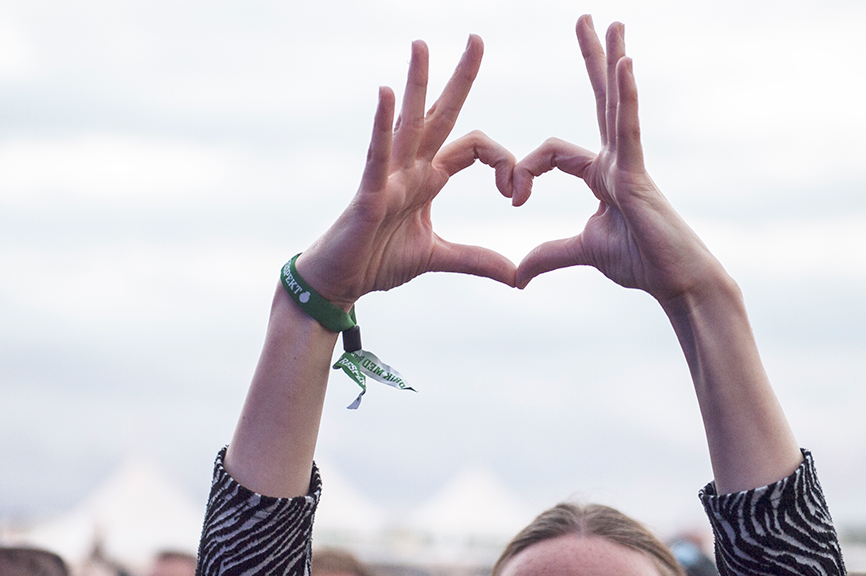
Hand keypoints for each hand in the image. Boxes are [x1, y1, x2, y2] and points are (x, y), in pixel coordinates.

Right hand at [297, 36, 516, 310]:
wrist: (340, 283)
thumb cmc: (377, 262)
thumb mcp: (438, 258)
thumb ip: (476, 260)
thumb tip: (516, 276)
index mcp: (428, 179)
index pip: (476, 147)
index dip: (503, 163)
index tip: (516, 193)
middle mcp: (410, 169)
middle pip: (440, 114)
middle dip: (460, 78)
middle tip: (478, 37)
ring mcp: (387, 178)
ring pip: (408, 123)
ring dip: (416, 83)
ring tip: (422, 44)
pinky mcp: (368, 195)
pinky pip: (377, 155)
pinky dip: (382, 125)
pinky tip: (387, 93)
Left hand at [512, 16, 726, 304]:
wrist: (676, 282)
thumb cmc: (641, 263)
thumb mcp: (583, 252)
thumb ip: (549, 255)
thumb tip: (517, 276)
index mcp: (601, 175)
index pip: (552, 154)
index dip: (525, 171)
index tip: (514, 199)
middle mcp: (616, 160)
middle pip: (600, 100)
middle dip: (592, 59)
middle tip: (585, 19)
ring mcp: (629, 163)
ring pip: (616, 104)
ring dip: (611, 61)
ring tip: (611, 23)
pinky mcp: (638, 175)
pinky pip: (628, 128)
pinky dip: (627, 96)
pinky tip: (624, 62)